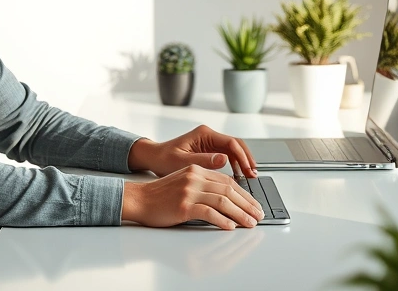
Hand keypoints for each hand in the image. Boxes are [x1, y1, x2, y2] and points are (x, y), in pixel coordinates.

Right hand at [121, 164, 264, 228]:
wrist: (138, 199)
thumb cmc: (160, 195)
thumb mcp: (184, 181)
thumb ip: (204, 185)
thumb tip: (228, 199)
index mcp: (196, 170)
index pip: (228, 181)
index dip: (245, 194)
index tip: (254, 205)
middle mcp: (194, 178)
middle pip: (229, 190)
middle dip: (247, 204)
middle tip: (258, 215)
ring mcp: (189, 191)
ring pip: (223, 202)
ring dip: (240, 214)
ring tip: (250, 223)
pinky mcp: (183, 206)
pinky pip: (209, 213)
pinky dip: (222, 221)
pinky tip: (230, 226)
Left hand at [128, 125, 257, 177]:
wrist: (154, 158)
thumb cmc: (164, 159)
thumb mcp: (183, 162)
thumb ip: (204, 160)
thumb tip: (224, 160)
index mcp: (204, 134)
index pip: (231, 143)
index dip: (243, 157)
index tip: (249, 170)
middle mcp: (208, 135)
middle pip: (236, 145)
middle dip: (246, 159)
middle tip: (254, 175)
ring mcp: (209, 142)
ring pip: (233, 150)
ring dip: (242, 162)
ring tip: (249, 177)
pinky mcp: (208, 150)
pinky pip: (227, 155)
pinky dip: (235, 164)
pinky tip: (238, 176)